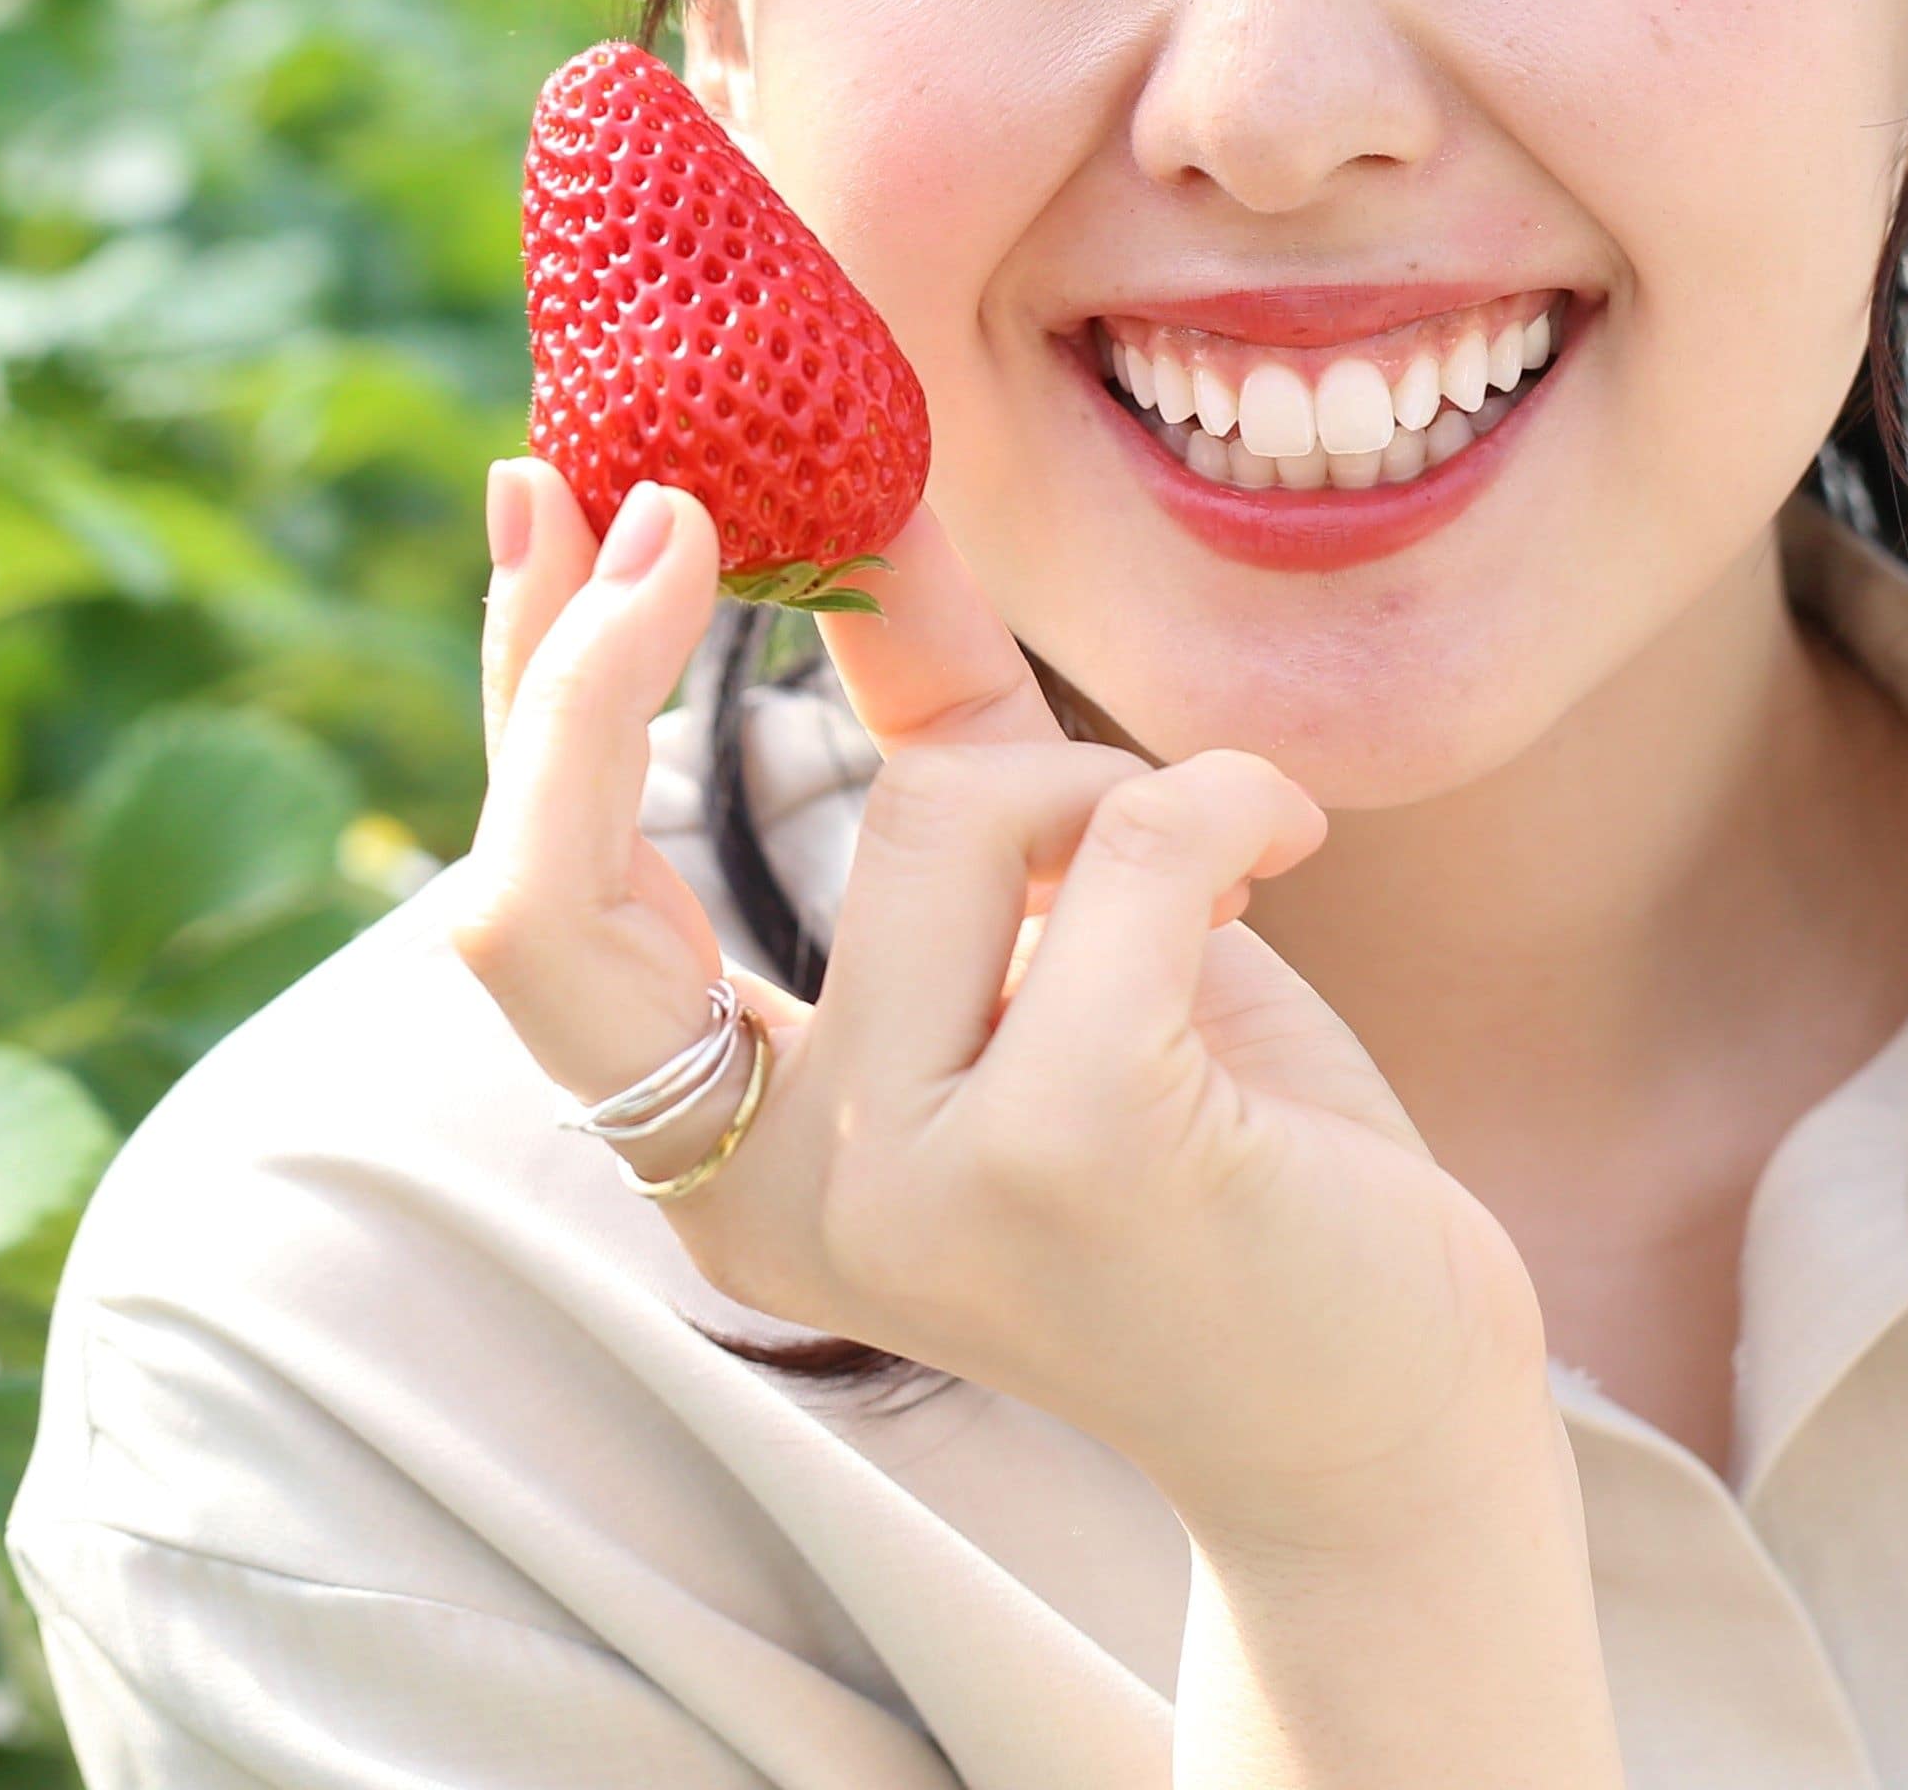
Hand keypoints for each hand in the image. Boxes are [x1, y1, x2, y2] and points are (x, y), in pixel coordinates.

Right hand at [450, 460, 1555, 1538]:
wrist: (1387, 1414)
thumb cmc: (1214, 1160)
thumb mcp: (1039, 931)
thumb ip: (935, 731)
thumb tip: (865, 498)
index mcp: (732, 1167)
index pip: (530, 919)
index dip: (519, 696)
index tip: (549, 493)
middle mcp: (779, 1200)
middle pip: (560, 886)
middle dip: (583, 663)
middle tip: (684, 503)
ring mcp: (913, 1185)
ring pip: (951, 804)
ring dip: (1112, 786)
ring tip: (1206, 882)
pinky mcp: (1071, 1146)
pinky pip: (1134, 829)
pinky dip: (1234, 799)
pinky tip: (1285, 860)